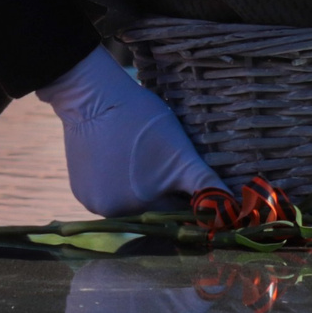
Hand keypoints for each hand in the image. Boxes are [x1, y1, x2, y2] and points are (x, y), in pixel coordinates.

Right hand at [37, 48, 224, 217]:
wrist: (93, 98)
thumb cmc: (142, 120)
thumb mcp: (181, 152)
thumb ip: (205, 184)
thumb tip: (231, 210)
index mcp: (141, 205)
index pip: (174, 214)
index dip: (187, 201)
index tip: (191, 185)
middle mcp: (113, 212)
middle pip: (150, 212)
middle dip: (163, 197)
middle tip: (167, 169)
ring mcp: (92, 203)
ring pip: (129, 205)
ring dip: (141, 192)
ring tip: (146, 164)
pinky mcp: (79, 191)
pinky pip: (107, 196)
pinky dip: (118, 186)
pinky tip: (124, 164)